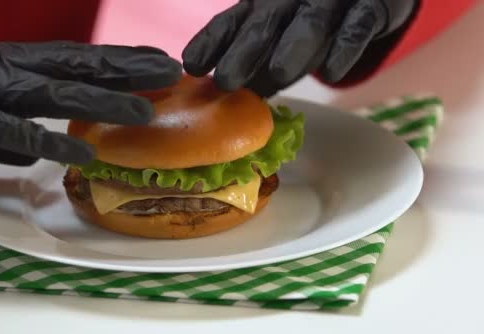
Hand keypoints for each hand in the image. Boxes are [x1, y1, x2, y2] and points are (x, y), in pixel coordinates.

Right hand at [0, 39, 181, 165]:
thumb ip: (2, 132)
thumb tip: (33, 149)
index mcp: (2, 60)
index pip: (70, 56)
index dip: (114, 57)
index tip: (151, 58)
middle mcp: (0, 65)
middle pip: (75, 64)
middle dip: (125, 67)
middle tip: (169, 71)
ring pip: (56, 91)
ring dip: (104, 101)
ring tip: (145, 111)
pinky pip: (17, 132)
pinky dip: (51, 142)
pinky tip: (84, 152)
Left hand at [182, 0, 416, 96]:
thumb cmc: (316, 14)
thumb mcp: (281, 30)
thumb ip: (258, 55)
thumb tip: (232, 92)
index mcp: (266, 3)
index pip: (234, 20)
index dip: (213, 41)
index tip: (193, 66)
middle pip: (266, 22)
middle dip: (244, 51)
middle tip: (227, 81)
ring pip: (310, 22)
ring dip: (292, 47)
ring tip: (278, 75)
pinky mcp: (372, 6)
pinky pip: (357, 26)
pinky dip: (344, 47)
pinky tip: (331, 73)